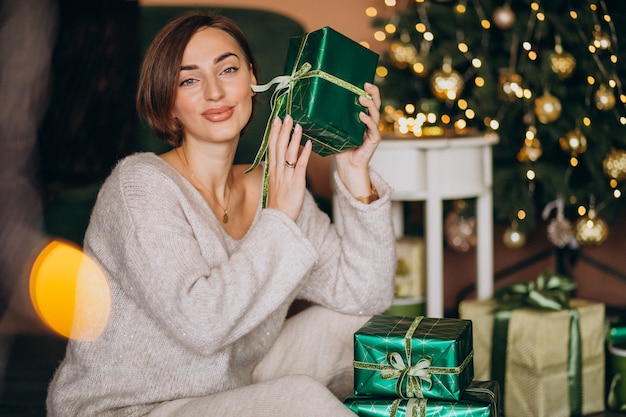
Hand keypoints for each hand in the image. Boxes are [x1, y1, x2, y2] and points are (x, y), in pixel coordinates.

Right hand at [266, 115, 312, 220]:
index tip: (276, 120)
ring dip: (293, 138)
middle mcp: (278, 170)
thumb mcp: (276, 184)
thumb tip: (285, 160)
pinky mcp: (297, 182)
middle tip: (287, 116)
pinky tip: (308, 144)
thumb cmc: (279, 204)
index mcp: (273, 170)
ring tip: (298, 125)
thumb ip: (279, 171)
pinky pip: (300, 165)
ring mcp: (287, 176)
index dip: (274, 132)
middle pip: (278, 146)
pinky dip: (304, 154)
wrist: (278, 219)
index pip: (272, 147)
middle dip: (283, 130)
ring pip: (288, 153)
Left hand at [334, 82, 381, 197]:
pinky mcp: (374, 140)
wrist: (347, 167)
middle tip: (366, 85)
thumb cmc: (340, 148)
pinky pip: (373, 128)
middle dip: (373, 93)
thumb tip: (312, 105)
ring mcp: (373, 131)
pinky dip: (367, 121)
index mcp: (362, 118)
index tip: (362, 81)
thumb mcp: (335, 129)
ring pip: (375, 114)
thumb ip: (330, 118)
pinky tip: (362, 116)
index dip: (368, 91)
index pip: (368, 101)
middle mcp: (370, 122)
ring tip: (362, 98)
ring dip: (369, 105)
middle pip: (376, 104)